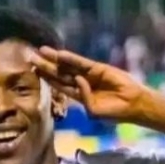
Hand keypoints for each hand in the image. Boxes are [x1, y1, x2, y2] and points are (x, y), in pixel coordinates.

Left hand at [29, 47, 149, 121]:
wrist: (133, 104)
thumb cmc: (114, 112)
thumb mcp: (94, 112)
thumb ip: (84, 98)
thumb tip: (78, 80)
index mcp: (78, 96)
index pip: (58, 85)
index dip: (46, 78)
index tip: (33, 71)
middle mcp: (81, 83)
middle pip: (59, 73)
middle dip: (45, 65)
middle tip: (30, 57)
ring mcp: (89, 75)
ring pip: (68, 66)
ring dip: (55, 58)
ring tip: (41, 51)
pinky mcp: (98, 68)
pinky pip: (82, 63)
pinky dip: (71, 58)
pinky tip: (60, 54)